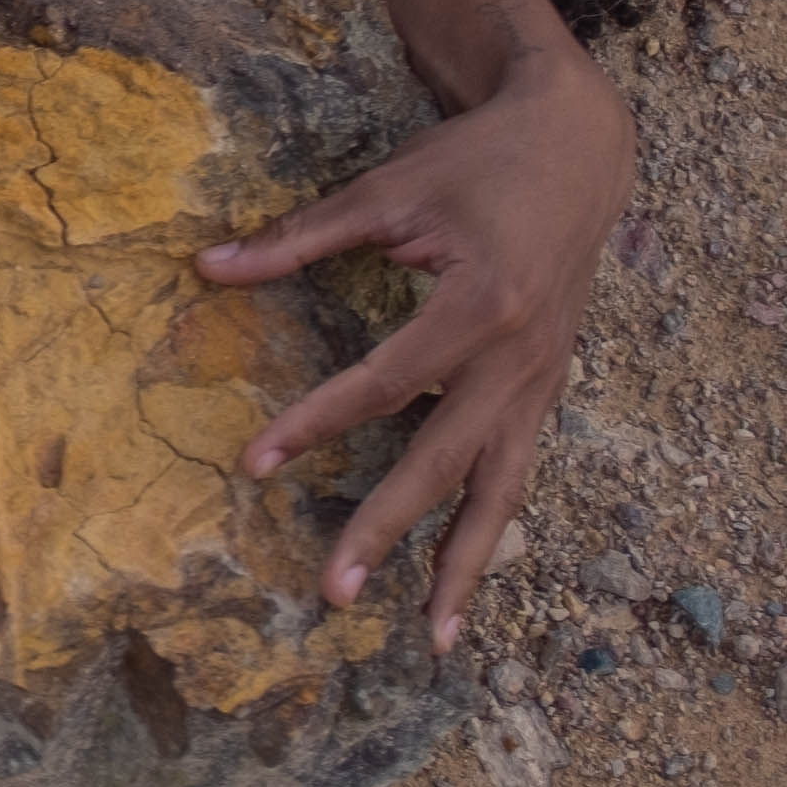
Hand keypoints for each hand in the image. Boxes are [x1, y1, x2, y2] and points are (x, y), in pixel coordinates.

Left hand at [198, 53, 634, 648]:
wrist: (581, 147)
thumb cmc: (476, 163)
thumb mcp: (386, 189)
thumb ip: (298, 239)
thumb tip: (204, 266)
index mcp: (482, 305)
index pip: (386, 384)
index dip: (315, 424)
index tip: (253, 465)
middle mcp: (521, 359)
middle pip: (445, 461)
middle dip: (387, 530)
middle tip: (332, 592)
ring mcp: (542, 382)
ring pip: (502, 490)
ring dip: (467, 566)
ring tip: (437, 639)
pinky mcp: (548, 389)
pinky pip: (516, 472)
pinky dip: (492, 528)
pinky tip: (464, 583)